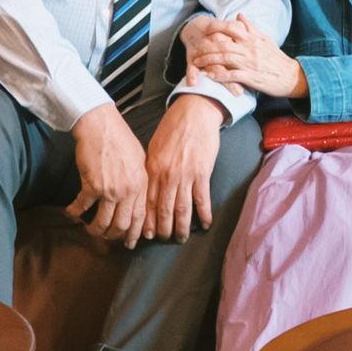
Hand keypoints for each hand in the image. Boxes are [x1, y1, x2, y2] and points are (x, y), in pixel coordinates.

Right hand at [66, 102, 149, 247]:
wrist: (100, 124)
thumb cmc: (118, 137)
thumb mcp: (138, 158)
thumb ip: (139, 180)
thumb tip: (136, 199)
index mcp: (141, 182)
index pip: (141, 216)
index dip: (134, 233)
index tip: (129, 242)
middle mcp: (128, 189)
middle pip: (122, 224)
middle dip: (113, 236)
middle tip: (106, 237)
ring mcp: (111, 189)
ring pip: (103, 222)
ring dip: (94, 230)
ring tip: (89, 229)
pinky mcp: (92, 185)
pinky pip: (82, 207)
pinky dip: (75, 212)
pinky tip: (70, 212)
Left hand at [143, 93, 224, 242]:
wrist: (194, 111)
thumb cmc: (174, 126)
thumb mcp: (155, 146)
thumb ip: (151, 167)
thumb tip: (148, 186)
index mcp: (154, 169)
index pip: (148, 202)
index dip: (147, 220)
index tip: (147, 234)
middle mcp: (168, 175)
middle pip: (164, 210)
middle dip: (163, 229)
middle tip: (165, 239)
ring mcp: (185, 175)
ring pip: (182, 209)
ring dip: (182, 227)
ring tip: (182, 238)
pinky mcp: (202, 172)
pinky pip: (202, 199)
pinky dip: (204, 214)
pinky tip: (205, 224)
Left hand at [185, 14, 305, 98]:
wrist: (291, 76)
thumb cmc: (277, 58)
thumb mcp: (265, 39)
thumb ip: (251, 27)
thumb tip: (239, 15)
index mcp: (252, 39)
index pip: (231, 29)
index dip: (216, 28)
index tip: (204, 31)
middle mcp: (250, 49)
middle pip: (224, 45)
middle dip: (207, 47)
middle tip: (195, 50)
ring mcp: (250, 63)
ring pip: (225, 59)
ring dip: (209, 61)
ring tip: (197, 63)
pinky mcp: (251, 77)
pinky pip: (233, 75)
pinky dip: (220, 75)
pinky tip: (210, 76)